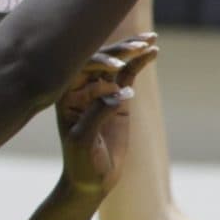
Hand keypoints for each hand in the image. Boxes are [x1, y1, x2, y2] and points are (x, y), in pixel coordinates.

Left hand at [54, 37, 154, 198]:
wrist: (91, 179)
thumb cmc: (81, 162)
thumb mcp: (84, 141)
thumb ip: (97, 114)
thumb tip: (118, 92)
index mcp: (65, 95)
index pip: (80, 68)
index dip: (98, 64)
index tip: (116, 71)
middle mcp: (80, 88)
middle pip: (99, 60)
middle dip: (119, 50)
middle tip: (140, 44)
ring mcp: (100, 91)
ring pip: (115, 63)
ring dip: (132, 50)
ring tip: (151, 40)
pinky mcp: (117, 98)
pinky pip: (128, 75)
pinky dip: (140, 63)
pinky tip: (153, 52)